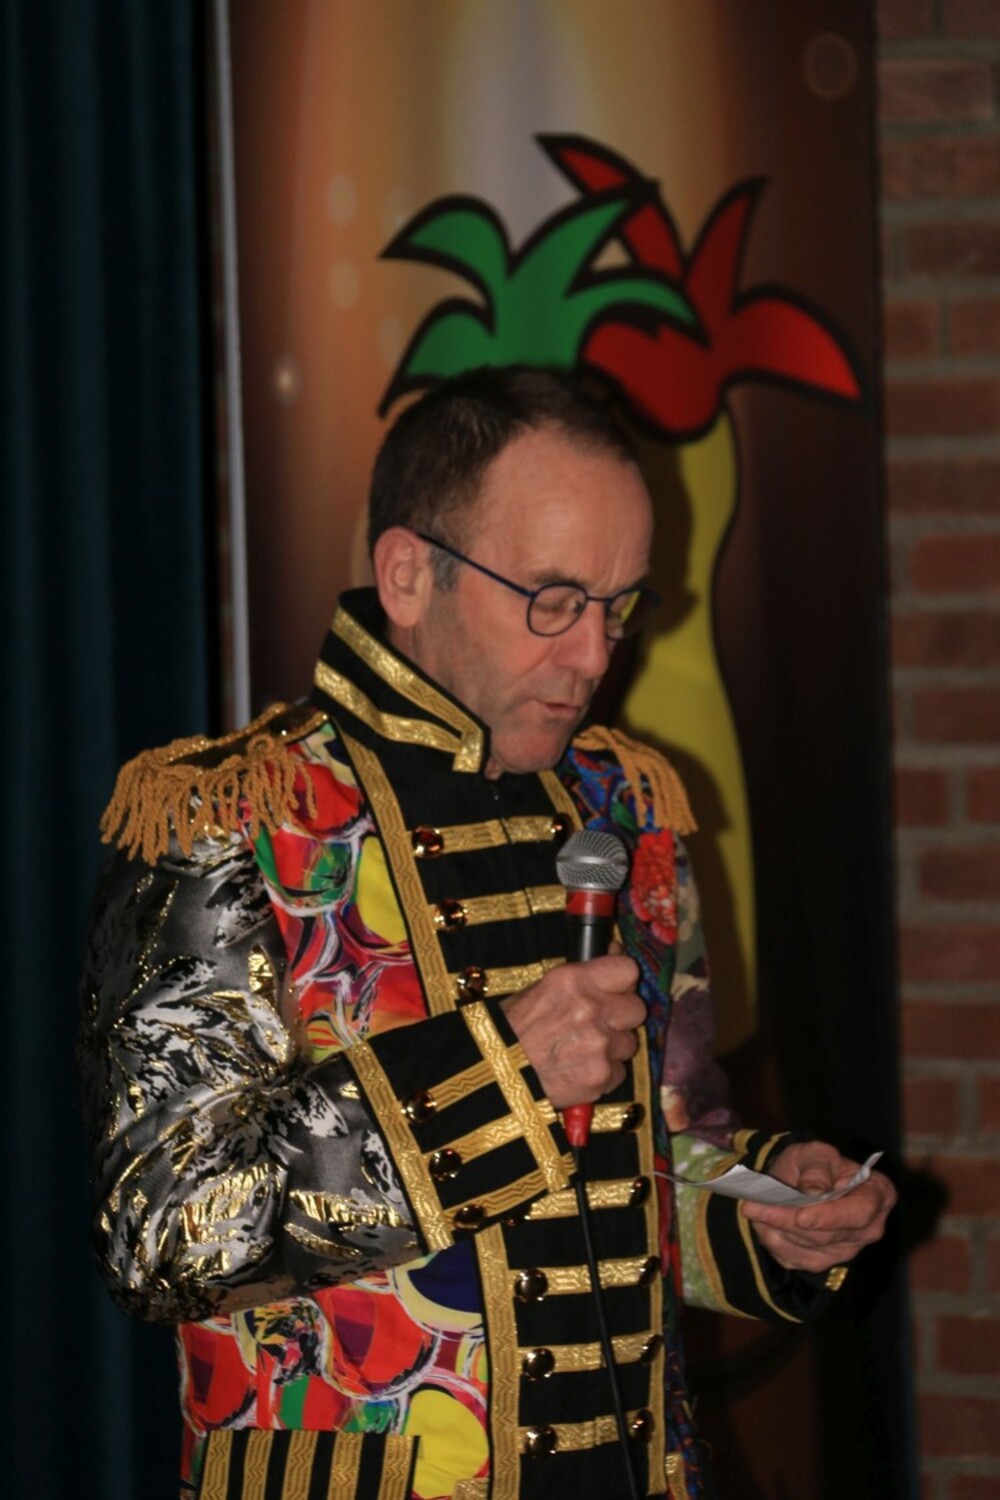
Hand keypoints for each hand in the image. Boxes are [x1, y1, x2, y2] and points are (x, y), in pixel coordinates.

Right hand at [501, 956, 644, 1110]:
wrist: (497, 1074)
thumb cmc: (512, 1029)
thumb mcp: (541, 988)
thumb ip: (582, 975)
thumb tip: (614, 950)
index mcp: (574, 981)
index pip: (628, 970)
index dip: (624, 981)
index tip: (617, 988)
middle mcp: (592, 1009)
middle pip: (636, 1008)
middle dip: (621, 1016)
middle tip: (600, 1023)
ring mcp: (600, 1045)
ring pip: (628, 1043)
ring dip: (612, 1047)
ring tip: (582, 1050)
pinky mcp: (601, 1076)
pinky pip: (618, 1072)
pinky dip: (603, 1073)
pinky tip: (579, 1070)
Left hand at [740, 1140, 896, 1273]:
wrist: (800, 1178)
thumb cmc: (815, 1162)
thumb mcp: (815, 1153)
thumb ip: (816, 1170)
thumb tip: (813, 1192)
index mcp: (877, 1195)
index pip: (859, 1212)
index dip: (831, 1217)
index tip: (803, 1217)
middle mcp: (868, 1228)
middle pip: (828, 1235)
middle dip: (789, 1221)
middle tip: (754, 1207)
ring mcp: (847, 1249)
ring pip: (808, 1248)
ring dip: (777, 1231)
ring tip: (753, 1211)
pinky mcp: (824, 1261)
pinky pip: (797, 1259)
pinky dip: (775, 1243)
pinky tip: (762, 1225)